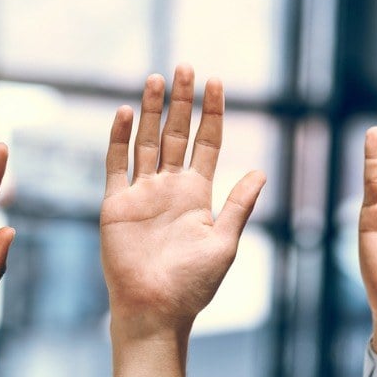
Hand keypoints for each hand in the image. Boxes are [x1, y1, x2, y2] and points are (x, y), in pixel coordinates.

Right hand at [101, 64, 264, 376]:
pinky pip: (116, 165)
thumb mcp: (224, 242)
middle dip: (181, 102)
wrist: (155, 310)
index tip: (217, 83)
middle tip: (185, 67)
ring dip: (151, 111)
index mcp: (197, 195)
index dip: (212, 113)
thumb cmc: (192, 284)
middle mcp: (169, 188)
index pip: (207, 143)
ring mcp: (141, 194)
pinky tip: (127, 113)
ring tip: (156, 79)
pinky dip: (121, 139)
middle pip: (176, 134)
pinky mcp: (116, 204)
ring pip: (147, 142)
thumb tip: (261, 171)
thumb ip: (239, 205)